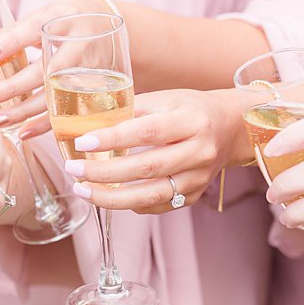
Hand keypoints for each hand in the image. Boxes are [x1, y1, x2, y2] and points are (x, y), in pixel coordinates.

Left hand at [0, 0, 104, 129]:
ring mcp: (90, 69)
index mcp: (63, 19)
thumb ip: (20, 28)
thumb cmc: (71, 17)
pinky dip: (45, 124)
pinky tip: (23, 132)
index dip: (13, 41)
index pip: (35, 29)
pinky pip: (69, 111)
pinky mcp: (96, 89)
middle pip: (44, 70)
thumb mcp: (49, 11)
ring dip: (24, 111)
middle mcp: (79, 44)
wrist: (115, 23)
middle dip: (14, 87)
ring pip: (55, 95)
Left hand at [64, 89, 244, 213]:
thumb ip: (130, 110)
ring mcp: (198, 178)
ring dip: (111, 197)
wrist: (230, 128)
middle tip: (73, 169)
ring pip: (150, 195)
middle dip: (104, 173)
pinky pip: (157, 205)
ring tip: (82, 190)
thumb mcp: (165, 99)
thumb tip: (88, 122)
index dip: (112, 139)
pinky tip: (108, 196)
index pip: (147, 132)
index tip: (81, 143)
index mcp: (191, 121)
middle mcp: (199, 152)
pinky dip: (129, 204)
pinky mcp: (194, 195)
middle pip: (147, 168)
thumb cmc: (190, 109)